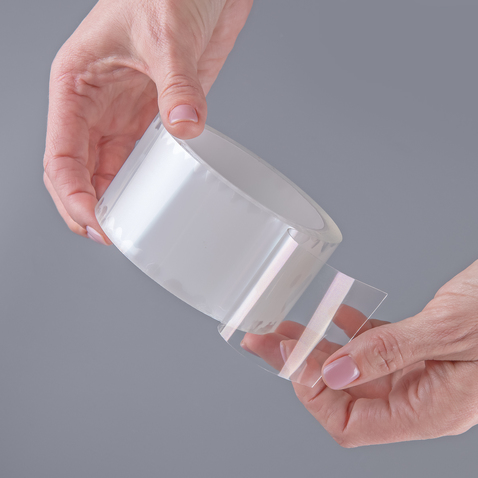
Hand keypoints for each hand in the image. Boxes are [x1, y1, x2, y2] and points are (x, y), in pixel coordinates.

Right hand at [43, 0, 252, 242]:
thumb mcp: (166, 32)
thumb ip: (176, 83)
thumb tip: (184, 125)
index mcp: (77, 86)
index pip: (62, 155)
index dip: (73, 195)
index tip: (95, 223)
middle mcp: (98, 106)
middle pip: (81, 172)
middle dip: (89, 208)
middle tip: (111, 237)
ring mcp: (128, 114)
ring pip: (111, 170)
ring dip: (117, 200)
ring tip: (131, 227)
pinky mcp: (158, 115)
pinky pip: (145, 159)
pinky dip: (146, 183)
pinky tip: (154, 199)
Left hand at [243, 260, 477, 446]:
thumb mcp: (449, 330)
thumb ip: (388, 353)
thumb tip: (333, 374)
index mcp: (430, 408)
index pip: (350, 422)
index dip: (314, 393)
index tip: (292, 358)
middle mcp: (419, 396)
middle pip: (343, 394)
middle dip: (300, 367)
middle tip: (267, 342)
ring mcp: (419, 372)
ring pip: (354, 368)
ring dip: (319, 348)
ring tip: (287, 329)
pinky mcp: (421, 348)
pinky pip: (376, 347)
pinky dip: (351, 333)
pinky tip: (335, 318)